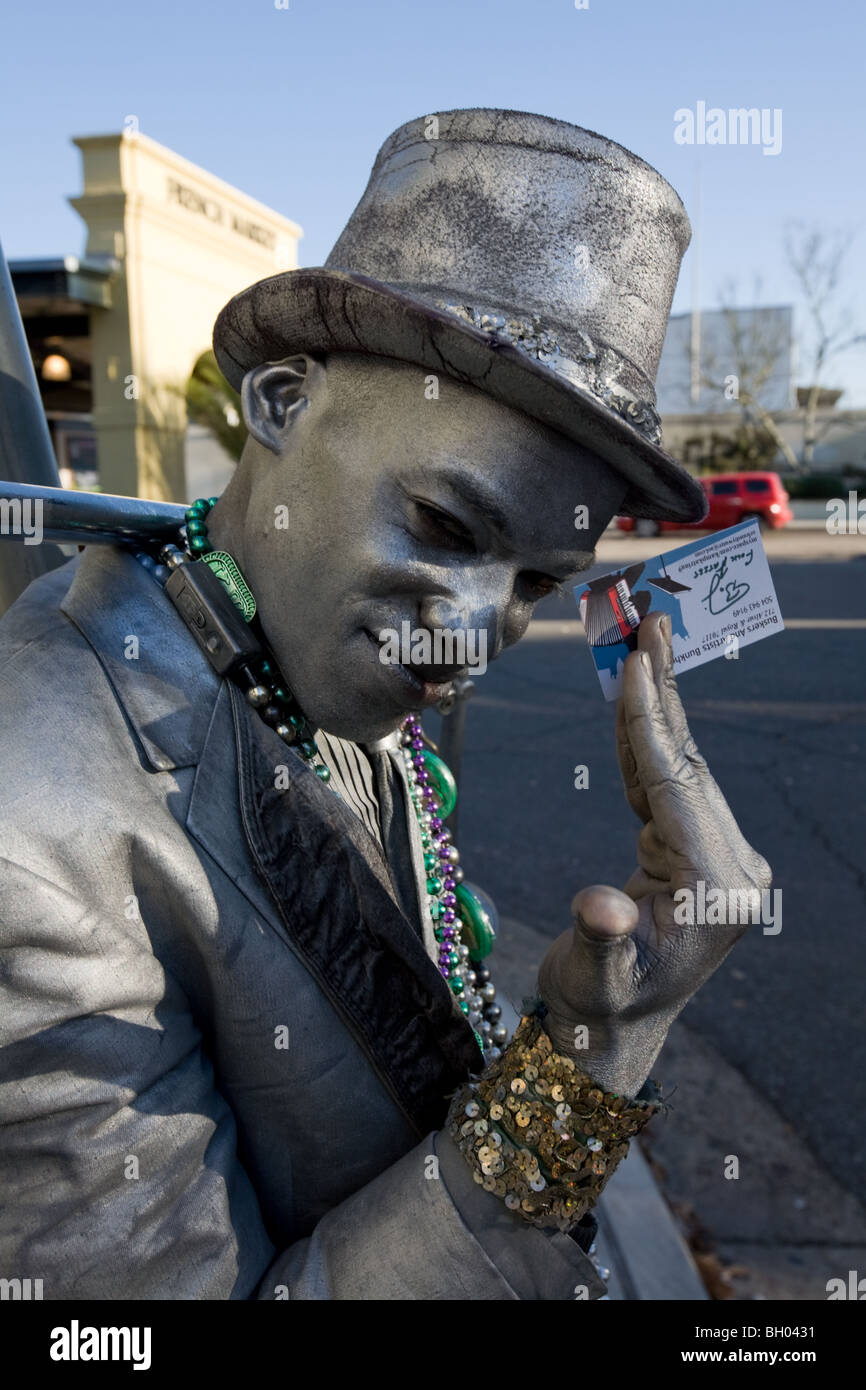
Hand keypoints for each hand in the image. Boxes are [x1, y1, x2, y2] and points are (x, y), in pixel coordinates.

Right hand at [536, 612, 771, 1098]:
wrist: (607, 1036)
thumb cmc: (595, 1009)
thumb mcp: (592, 979)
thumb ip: (599, 938)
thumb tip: (602, 906)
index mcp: (717, 889)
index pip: (678, 788)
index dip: (650, 726)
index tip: (638, 664)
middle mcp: (730, 866)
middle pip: (689, 763)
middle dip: (664, 693)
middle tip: (651, 619)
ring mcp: (718, 857)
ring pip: (680, 767)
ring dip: (657, 707)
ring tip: (642, 641)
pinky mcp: (698, 853)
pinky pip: (665, 786)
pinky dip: (644, 743)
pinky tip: (633, 700)